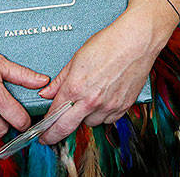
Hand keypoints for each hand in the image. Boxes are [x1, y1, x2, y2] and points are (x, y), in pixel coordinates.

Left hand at [36, 6, 169, 144]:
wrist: (137, 41)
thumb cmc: (109, 43)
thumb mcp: (77, 57)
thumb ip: (61, 79)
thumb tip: (46, 93)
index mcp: (76, 87)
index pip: (53, 115)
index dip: (45, 127)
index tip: (42, 132)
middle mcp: (91, 100)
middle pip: (66, 128)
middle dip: (54, 135)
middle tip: (49, 138)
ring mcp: (108, 105)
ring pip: (90, 123)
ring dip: (85, 117)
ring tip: (88, 102)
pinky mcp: (123, 106)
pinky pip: (109, 120)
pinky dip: (104, 115)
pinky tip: (103, 102)